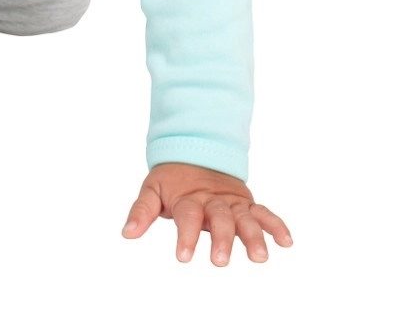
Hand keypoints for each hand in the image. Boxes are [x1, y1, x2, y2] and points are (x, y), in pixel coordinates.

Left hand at [122, 162, 291, 264]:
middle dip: (221, 239)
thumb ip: (142, 211)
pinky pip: (263, 213)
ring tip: (259, 257)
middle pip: (220, 218)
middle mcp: (212, 200)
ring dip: (253, 236)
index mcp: (188, 198)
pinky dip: (275, 224)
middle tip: (219, 260)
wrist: (194, 151)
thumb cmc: (172, 180)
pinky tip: (286, 241)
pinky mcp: (245, 204)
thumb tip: (127, 233)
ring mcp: (231, 202)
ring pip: (245, 218)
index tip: (183, 256)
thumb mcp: (152, 190)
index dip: (185, 235)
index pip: (188, 216)